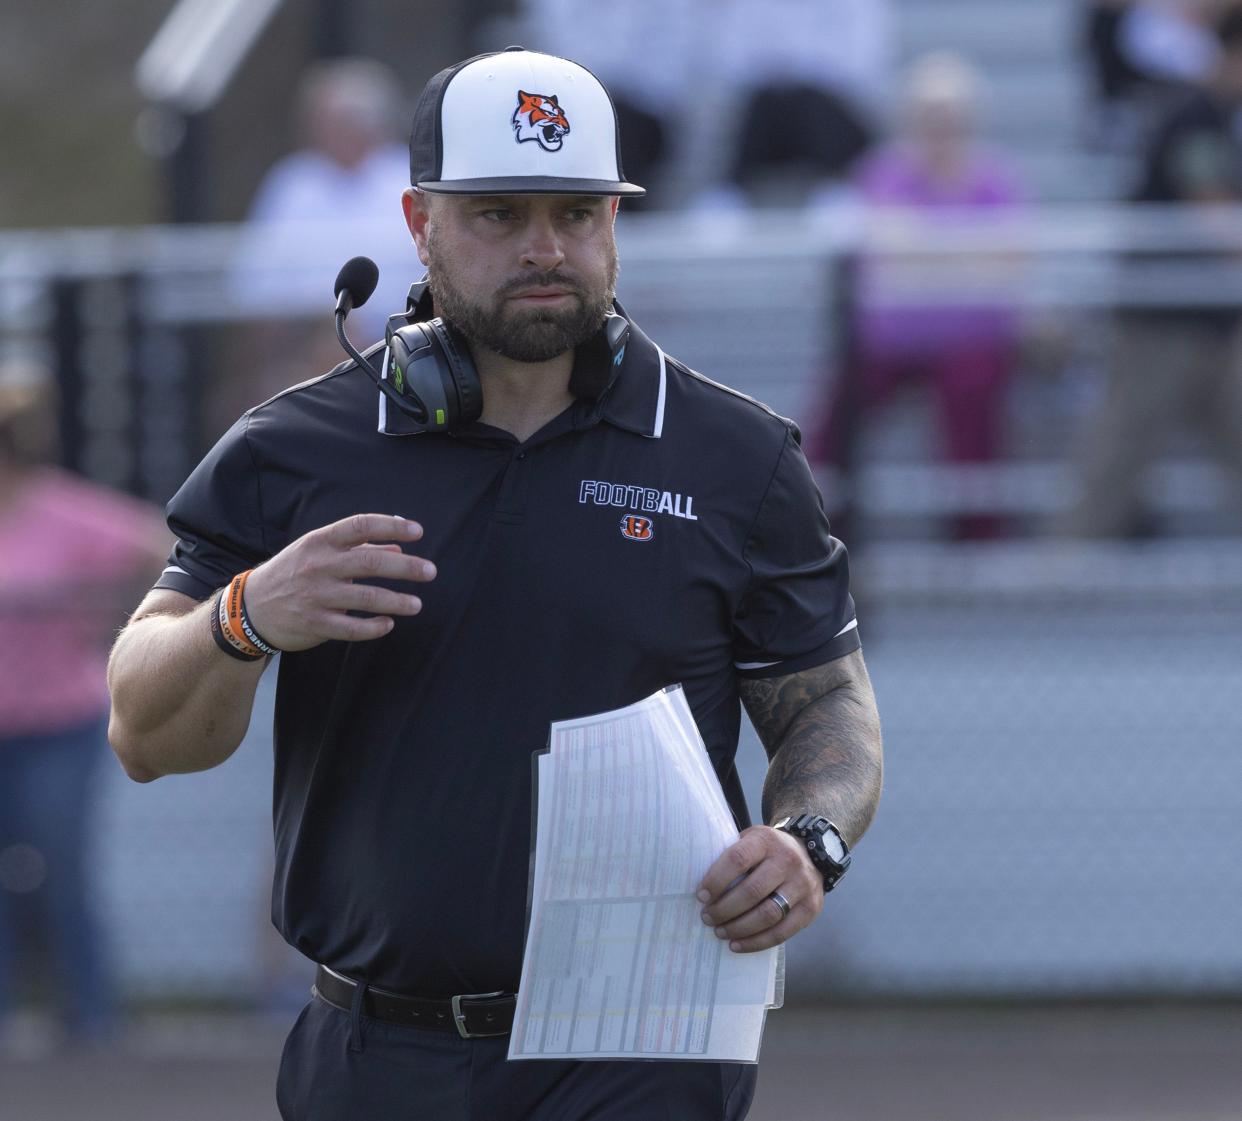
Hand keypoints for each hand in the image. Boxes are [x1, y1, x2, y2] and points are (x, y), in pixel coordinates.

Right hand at [242, 514, 435, 651]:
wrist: (251, 608)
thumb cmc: (293, 573)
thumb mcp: (318, 552)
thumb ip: (358, 548)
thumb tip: (398, 549)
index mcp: (320, 541)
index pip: (361, 526)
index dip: (392, 526)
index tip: (418, 531)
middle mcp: (319, 566)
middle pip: (370, 563)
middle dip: (406, 568)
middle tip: (431, 571)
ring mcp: (316, 596)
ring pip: (366, 598)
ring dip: (397, 601)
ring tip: (417, 604)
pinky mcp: (315, 623)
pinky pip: (352, 628)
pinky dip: (374, 627)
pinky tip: (388, 624)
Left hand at [695, 825, 823, 952]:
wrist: (812, 853)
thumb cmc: (769, 850)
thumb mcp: (752, 840)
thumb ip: (733, 854)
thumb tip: (704, 885)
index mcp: (767, 841)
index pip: (738, 859)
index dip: (716, 880)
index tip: (701, 896)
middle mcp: (788, 861)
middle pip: (752, 891)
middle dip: (725, 909)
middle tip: (707, 917)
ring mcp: (802, 885)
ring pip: (768, 914)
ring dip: (739, 928)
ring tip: (720, 932)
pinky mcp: (811, 909)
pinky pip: (782, 932)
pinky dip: (757, 942)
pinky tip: (737, 944)